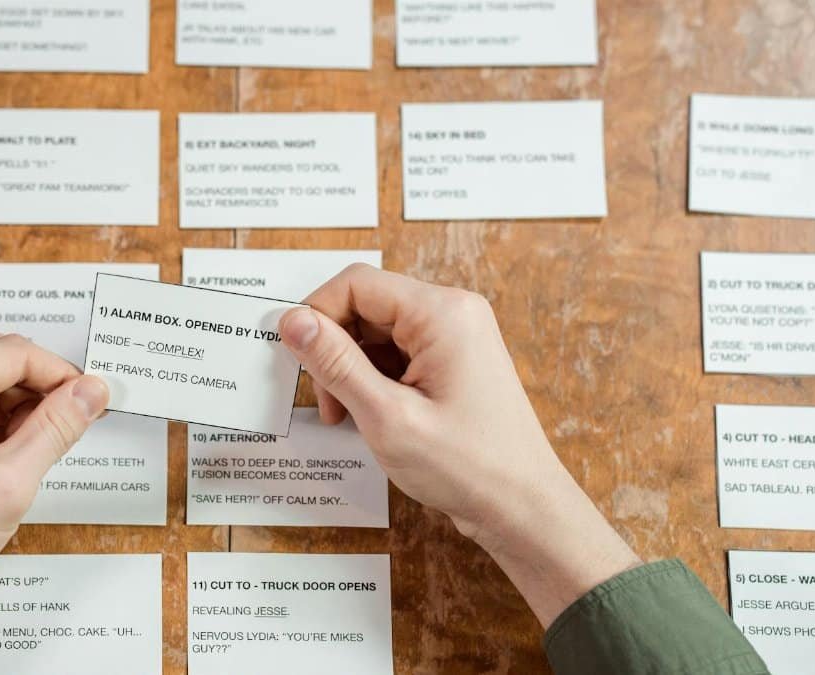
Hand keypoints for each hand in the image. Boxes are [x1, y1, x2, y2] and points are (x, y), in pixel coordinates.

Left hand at [0, 334, 108, 657]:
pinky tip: (5, 455)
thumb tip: (91, 391)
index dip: (59, 374)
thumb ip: (55, 428)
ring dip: (14, 406)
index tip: (91, 399)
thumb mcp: (8, 482)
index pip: (12, 353)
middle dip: (38, 389)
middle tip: (71, 422)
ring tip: (33, 449)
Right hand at [278, 265, 638, 626]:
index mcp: (442, 314)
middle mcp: (452, 313)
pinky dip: (373, 379)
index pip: (357, 284)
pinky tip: (370, 416)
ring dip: (351, 368)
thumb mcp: (387, 416)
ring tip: (348, 416)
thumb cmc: (469, 467)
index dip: (317, 315)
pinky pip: (397, 352)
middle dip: (334, 349)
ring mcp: (455, 337)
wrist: (523, 508)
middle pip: (366, 305)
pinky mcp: (452, 360)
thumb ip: (336, 364)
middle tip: (328, 402)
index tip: (296, 358)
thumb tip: (292, 322)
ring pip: (377, 332)